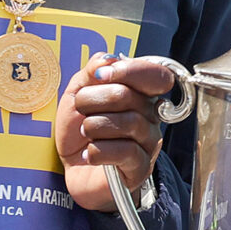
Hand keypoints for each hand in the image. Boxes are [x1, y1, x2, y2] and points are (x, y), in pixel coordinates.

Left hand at [57, 54, 178, 213]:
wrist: (73, 169)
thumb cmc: (78, 131)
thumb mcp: (77, 94)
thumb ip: (91, 72)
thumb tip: (108, 60)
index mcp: (139, 94)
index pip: (156, 75)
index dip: (130, 71)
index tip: (100, 76)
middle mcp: (150, 116)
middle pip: (129, 96)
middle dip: (93, 100)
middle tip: (81, 110)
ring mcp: (148, 143)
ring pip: (128, 123)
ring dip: (94, 126)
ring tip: (85, 133)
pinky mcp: (141, 168)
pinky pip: (125, 151)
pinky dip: (99, 151)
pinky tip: (90, 154)